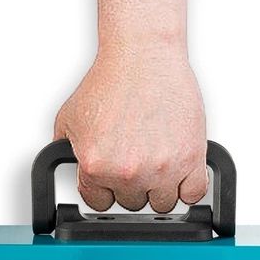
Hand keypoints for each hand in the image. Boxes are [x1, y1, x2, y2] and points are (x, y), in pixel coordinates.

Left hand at [54, 46, 207, 212]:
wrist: (142, 56)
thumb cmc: (111, 80)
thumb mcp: (69, 118)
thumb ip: (65, 152)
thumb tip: (71, 171)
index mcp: (95, 166)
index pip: (99, 203)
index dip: (105, 188)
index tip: (112, 176)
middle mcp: (128, 172)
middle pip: (132, 203)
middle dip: (132, 184)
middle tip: (135, 158)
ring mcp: (162, 168)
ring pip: (163, 203)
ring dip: (160, 188)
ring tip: (157, 162)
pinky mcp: (191, 157)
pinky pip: (194, 194)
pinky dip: (188, 187)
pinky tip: (180, 171)